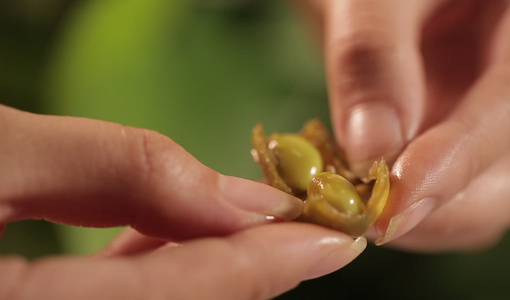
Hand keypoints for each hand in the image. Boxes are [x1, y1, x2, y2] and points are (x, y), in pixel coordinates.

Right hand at [0, 105, 365, 298]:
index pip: (179, 294)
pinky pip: (109, 295)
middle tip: (295, 220)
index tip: (330, 239)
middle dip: (240, 261)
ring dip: (196, 257)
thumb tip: (229, 197)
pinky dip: (145, 263)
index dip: (259, 265)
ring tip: (239, 216)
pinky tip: (162, 231)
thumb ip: (110, 167)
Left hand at [298, 0, 509, 250]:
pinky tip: (364, 194)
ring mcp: (502, 122)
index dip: (457, 157)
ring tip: (358, 207)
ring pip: (490, 196)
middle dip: (443, 205)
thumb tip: (370, 146)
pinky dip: (410, 206)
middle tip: (365, 218)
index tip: (394, 202)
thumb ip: (373, 53)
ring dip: (425, 218)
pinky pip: (456, 193)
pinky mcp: (470, 142)